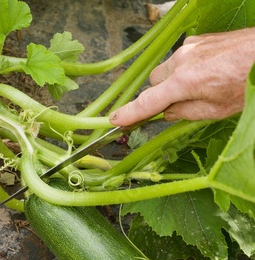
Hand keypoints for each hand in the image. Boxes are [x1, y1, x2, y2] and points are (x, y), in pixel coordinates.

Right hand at [110, 28, 254, 123]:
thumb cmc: (244, 84)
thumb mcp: (215, 111)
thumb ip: (185, 113)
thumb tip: (167, 113)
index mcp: (184, 82)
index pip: (147, 102)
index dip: (130, 113)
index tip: (115, 120)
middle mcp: (180, 61)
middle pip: (154, 82)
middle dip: (159, 96)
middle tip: (174, 107)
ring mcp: (189, 47)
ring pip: (166, 70)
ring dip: (172, 82)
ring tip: (197, 89)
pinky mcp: (198, 40)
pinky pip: (180, 59)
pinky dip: (184, 70)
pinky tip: (204, 75)